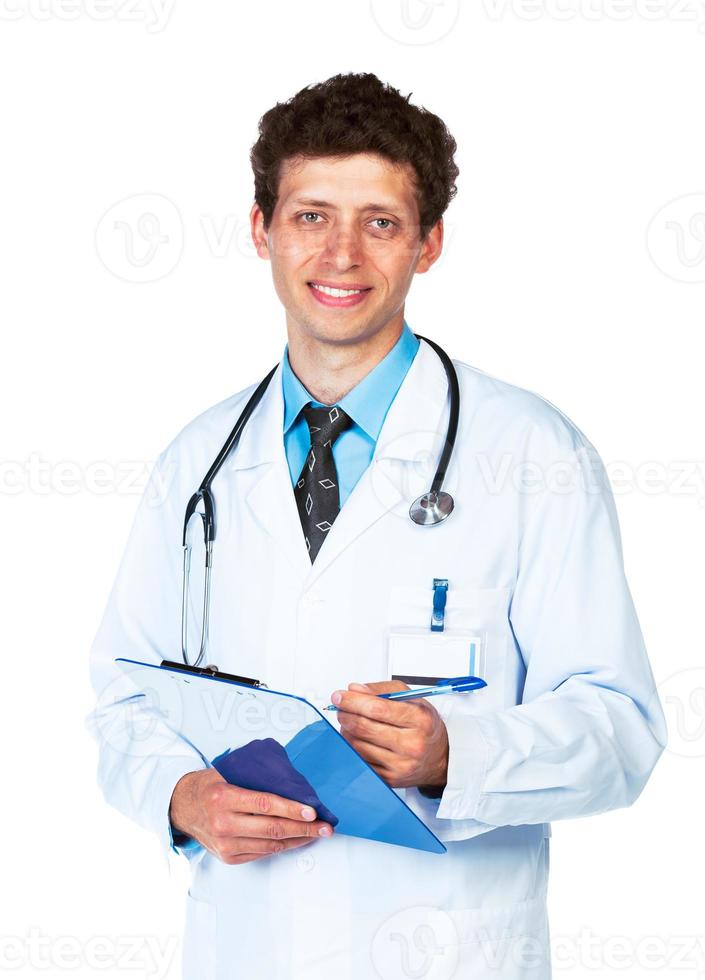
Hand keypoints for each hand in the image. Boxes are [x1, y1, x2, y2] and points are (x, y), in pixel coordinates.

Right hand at [169, 768, 333, 865]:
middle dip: (304, 828)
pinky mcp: (229, 857)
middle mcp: (223, 823)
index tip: (312, 811)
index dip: (291, 809)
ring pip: (270, 845)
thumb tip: (292, 781)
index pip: (265, 804)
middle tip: (326, 826)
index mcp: (223, 797)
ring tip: (317, 834)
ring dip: (298, 840)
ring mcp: (226, 844)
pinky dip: (282, 847)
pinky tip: (296, 840)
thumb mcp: (227, 773)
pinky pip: (262, 853)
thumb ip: (254, 777)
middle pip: (272, 829)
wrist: (182, 807)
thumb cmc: (209, 786)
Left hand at [332, 680, 448, 790]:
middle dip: (345, 714)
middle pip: (364, 727)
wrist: (439, 757)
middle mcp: (411, 744)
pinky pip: (360, 760)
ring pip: (357, 745)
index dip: (353, 701)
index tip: (339, 696)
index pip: (377, 709)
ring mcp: (400, 765)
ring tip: (350, 722)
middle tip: (340, 708)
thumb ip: (382, 690)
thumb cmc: (423, 725)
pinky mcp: (389, 779)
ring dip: (346, 730)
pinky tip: (357, 738)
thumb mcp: (411, 698)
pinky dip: (352, 747)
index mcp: (419, 720)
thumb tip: (354, 689)